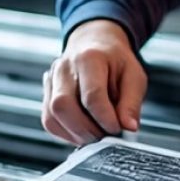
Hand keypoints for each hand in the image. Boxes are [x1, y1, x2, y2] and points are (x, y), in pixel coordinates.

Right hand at [42, 19, 146, 144]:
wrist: (95, 44)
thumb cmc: (115, 60)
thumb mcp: (134, 75)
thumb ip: (131, 102)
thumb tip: (129, 127)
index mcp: (89, 58)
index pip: (91, 95)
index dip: (105, 118)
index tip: (117, 130)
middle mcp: (64, 68)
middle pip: (63, 105)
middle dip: (86, 129)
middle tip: (105, 136)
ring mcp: (51, 80)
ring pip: (52, 116)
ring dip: (75, 134)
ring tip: (96, 136)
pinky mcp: (46, 94)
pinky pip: (49, 121)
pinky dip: (66, 133)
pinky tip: (83, 132)